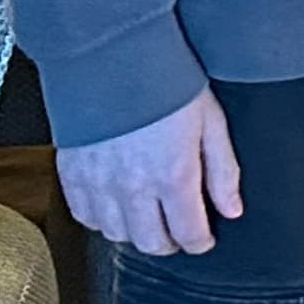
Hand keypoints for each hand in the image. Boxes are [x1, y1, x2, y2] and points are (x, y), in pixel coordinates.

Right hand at [58, 89, 242, 255]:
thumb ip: (223, 171)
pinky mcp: (72, 176)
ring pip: (116, 234)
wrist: (115, 60)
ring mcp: (99, 184)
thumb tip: (232, 210)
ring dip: (135, 232)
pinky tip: (117, 206)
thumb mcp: (212, 123)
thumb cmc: (168, 85)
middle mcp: (133, 188)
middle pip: (149, 243)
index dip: (199, 242)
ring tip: (150, 216)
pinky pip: (85, 217)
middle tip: (179, 231)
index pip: (187, 232)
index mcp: (173, 175)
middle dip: (169, 243)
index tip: (204, 240)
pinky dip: (102, 219)